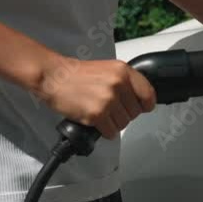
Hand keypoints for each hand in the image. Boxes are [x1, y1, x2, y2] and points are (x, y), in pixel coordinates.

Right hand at [36, 57, 155, 138]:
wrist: (54, 76)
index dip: (145, 105)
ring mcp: (108, 100)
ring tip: (100, 113)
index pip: (148, 94)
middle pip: (135, 113)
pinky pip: (111, 132)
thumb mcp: (108, 69)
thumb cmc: (77, 74)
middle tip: (110, 109)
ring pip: (124, 124)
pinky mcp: (97, 114)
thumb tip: (140, 100)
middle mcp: (118, 84)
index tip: (141, 108)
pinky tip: (96, 121)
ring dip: (113, 123)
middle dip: (124, 114)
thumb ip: (125, 82)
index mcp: (123, 71)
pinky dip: (105, 131)